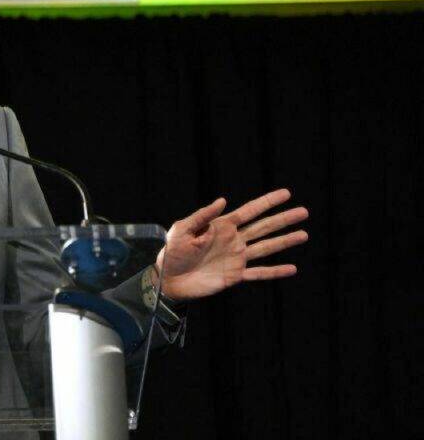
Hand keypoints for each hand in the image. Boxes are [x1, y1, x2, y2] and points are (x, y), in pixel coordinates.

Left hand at [156, 189, 307, 300]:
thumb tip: (223, 200)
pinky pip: (259, 273)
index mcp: (222, 226)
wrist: (168, 279)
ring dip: (285, 241)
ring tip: (304, 234)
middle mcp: (233, 240)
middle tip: (304, 211)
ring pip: (266, 248)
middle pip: (264, 227)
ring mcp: (236, 258)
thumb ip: (202, 216)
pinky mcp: (235, 275)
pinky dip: (275, 272)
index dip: (267, 202)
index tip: (286, 194)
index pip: (250, 211)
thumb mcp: (182, 229)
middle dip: (283, 219)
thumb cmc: (172, 252)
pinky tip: (292, 268)